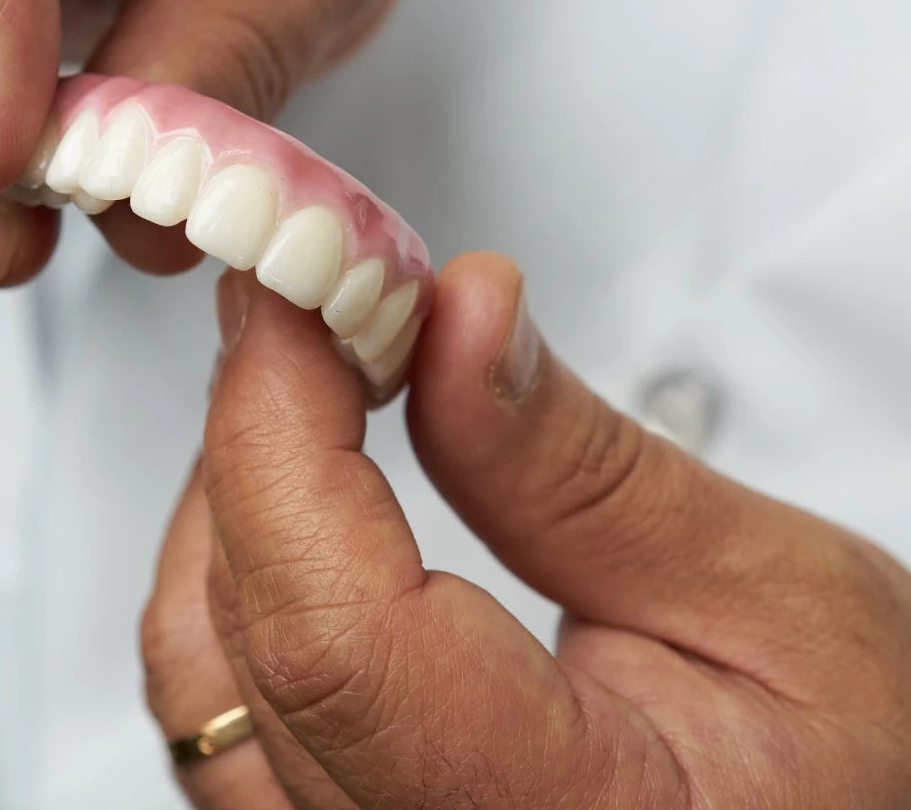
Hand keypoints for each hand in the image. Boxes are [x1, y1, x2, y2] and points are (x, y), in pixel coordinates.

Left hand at [142, 257, 910, 807]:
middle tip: (319, 294)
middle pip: (248, 633)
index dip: (281, 427)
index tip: (298, 285)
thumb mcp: (775, 601)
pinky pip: (221, 702)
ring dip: (233, 494)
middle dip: (259, 427)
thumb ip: (582, 467)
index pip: (328, 629)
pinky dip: (232, 569)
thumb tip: (454, 315)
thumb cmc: (867, 778)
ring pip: (201, 672)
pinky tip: (291, 490)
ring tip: (313, 373)